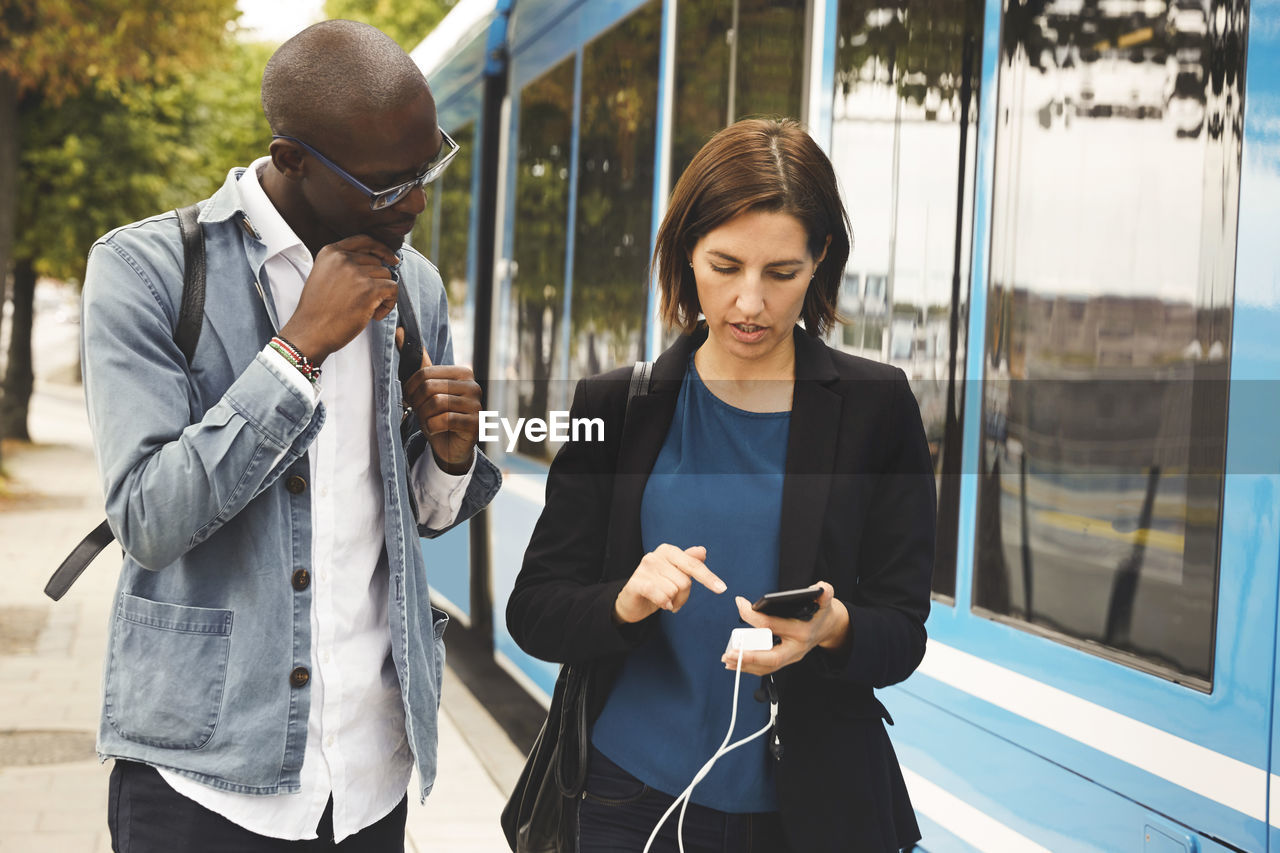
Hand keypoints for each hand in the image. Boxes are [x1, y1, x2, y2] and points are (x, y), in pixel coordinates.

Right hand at [279, 235, 400, 363]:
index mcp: (331, 252)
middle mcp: (343, 259)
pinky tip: (375, 315)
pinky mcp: (369, 289)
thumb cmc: (317, 310)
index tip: (391, 259)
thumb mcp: (323, 275)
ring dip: (382, 295)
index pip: (364, 240)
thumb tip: (376, 262)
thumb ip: (343, 265)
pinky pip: (393, 289)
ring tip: (367, 309)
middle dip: (377, 282)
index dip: (381, 249)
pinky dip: (389, 304)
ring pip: (387, 276)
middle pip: (378, 263)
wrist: (310, 332)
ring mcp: (356, 273)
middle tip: (363, 302)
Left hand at [397, 327, 480, 474]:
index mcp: (463, 372)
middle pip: (429, 388)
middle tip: (418, 412)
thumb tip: (400, 332)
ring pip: (435, 404)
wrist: (452, 445)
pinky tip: (435, 430)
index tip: (410, 399)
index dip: (410, 388)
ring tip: (427, 421)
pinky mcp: (475, 424)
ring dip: (424, 416)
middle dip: (417, 403)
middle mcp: (473, 386)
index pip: (425, 373)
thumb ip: (417, 361)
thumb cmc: (438, 414)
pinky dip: (432, 427)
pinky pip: (443, 420)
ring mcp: (476, 405)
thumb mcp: (428, 386)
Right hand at [613, 545, 726, 623]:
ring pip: (674, 591)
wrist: (632, 600)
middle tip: (674, 598)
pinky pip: (661, 595)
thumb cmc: (657, 586)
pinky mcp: (635, 583)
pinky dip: (664, 603)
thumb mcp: (675, 574)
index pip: (693, 564)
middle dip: (683, 596)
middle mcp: (655, 556)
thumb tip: (702, 551)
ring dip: (673, 601)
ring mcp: (644, 569)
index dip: (708, 577)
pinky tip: (661, 604)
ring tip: (664, 600)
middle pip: (685, 581)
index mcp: (668, 551)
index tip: (722, 588)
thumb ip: (689, 561)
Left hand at [720, 581, 849, 675]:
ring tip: (727, 659)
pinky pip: (766, 668)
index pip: (773, 625)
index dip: (753, 615)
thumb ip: (824, 592)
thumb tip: (820, 588)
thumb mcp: (825, 600)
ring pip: (767, 667)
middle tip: (730, 653)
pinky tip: (735, 664)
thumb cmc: (820, 612)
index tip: (740, 603)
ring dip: (745, 665)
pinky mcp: (785, 660)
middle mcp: (796, 648)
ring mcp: (791, 657)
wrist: (828, 628)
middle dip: (749, 656)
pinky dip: (749, 667)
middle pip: (771, 657)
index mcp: (802, 631)